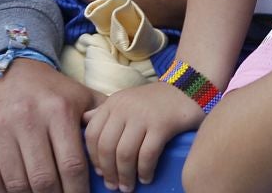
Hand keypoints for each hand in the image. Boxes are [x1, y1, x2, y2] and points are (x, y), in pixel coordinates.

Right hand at [0, 57, 95, 192]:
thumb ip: (100, 116)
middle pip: (44, 180)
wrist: (5, 63)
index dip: (77, 192)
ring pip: (16, 183)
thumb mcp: (77, 94)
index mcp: (58, 109)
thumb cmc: (47, 88)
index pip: (72, 166)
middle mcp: (27, 117)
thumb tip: (120, 140)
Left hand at [83, 80, 202, 192]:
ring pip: (124, 153)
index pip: (92, 134)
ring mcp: (142, 116)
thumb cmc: (155, 100)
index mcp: (112, 104)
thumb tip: (83, 122)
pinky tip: (146, 178)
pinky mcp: (162, 124)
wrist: (188, 87)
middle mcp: (124, 108)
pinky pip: (147, 154)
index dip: (93, 157)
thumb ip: (105, 112)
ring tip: (128, 187)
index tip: (100, 172)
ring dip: (125, 175)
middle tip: (114, 186)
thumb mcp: (126, 101)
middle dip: (108, 171)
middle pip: (106, 146)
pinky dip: (144, 170)